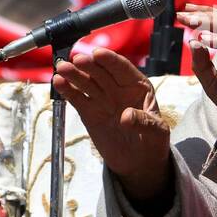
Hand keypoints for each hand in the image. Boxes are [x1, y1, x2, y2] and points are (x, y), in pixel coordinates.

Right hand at [52, 48, 170, 200]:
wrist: (139, 162)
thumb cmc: (153, 141)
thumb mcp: (157, 132)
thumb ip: (144, 122)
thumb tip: (126, 116)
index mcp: (137, 86)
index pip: (123, 68)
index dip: (110, 60)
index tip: (98, 54)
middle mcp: (117, 88)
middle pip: (101, 72)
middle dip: (89, 65)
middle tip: (77, 60)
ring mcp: (102, 99)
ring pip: (86, 82)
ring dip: (74, 74)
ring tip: (62, 68)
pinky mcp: (88, 111)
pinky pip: (77, 98)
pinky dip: (67, 90)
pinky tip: (58, 82)